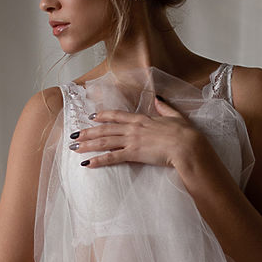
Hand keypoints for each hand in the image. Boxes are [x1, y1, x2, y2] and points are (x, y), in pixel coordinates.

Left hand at [70, 95, 201, 169]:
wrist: (187, 146)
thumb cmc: (185, 134)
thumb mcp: (175, 116)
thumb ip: (164, 108)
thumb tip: (159, 99)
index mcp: (142, 119)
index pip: (117, 115)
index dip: (103, 116)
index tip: (92, 117)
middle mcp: (133, 128)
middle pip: (105, 128)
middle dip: (88, 132)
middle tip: (74, 135)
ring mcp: (132, 140)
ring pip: (104, 141)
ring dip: (88, 144)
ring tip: (75, 147)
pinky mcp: (134, 153)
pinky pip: (112, 157)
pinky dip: (98, 160)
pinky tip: (87, 163)